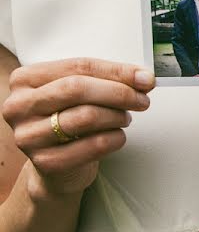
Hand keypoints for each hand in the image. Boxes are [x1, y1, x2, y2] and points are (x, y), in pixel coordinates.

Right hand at [1, 58, 154, 197]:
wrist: (57, 165)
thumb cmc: (69, 119)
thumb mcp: (82, 93)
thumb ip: (110, 80)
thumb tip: (144, 78)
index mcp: (25, 79)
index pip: (78, 66)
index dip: (117, 71)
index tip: (145, 78)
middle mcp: (19, 106)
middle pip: (78, 89)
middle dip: (119, 93)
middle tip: (142, 100)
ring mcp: (29, 136)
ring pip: (86, 117)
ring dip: (117, 116)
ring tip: (124, 118)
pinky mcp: (45, 162)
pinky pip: (94, 145)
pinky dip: (115, 138)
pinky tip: (117, 136)